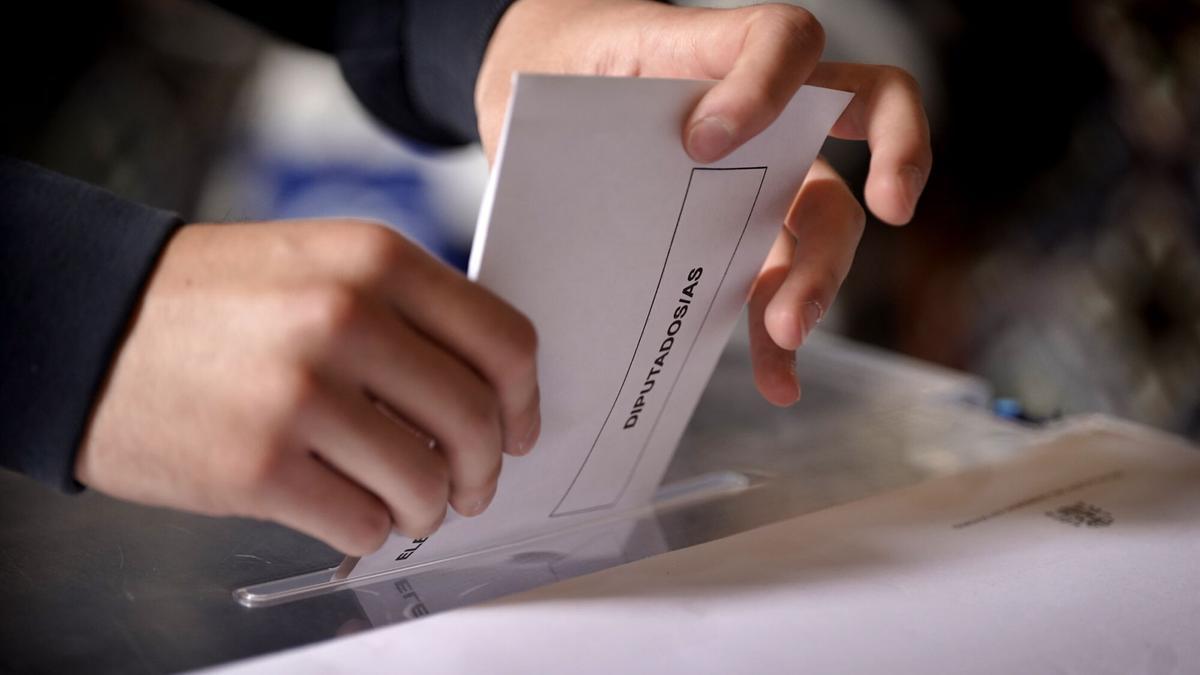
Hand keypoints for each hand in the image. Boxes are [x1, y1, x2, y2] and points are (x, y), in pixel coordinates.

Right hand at [75, 219, 539, 554]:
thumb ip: (407, 313)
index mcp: (374, 259)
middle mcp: (346, 318)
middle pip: (475, 419)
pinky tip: (348, 510)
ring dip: (428, 508)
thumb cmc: (212, 303)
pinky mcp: (259, 467)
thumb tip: (484, 390)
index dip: (524, 400)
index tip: (519, 429)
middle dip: (485, 470)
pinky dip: (369, 530)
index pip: (502, 341)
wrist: (88, 327)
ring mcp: (301, 393)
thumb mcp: (321, 266)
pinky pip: (363, 524)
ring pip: (425, 482)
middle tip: (472, 485)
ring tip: (408, 505)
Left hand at [478, 0, 931, 404]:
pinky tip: (778, 377)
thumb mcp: (561, 78)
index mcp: (716, 51)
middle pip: (854, 139)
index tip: (705, 142)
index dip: (769, 86)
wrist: (542, 80)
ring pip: (826, 215)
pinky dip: (781, 333)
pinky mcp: (735, 228)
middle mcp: (763, 107)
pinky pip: (777, 275)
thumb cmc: (560, 69)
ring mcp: (759, 170)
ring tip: (784, 335)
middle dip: (834, 225)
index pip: (788, 40)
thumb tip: (575, 210)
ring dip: (817, 283)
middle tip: (795, 298)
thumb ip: (582, 119)